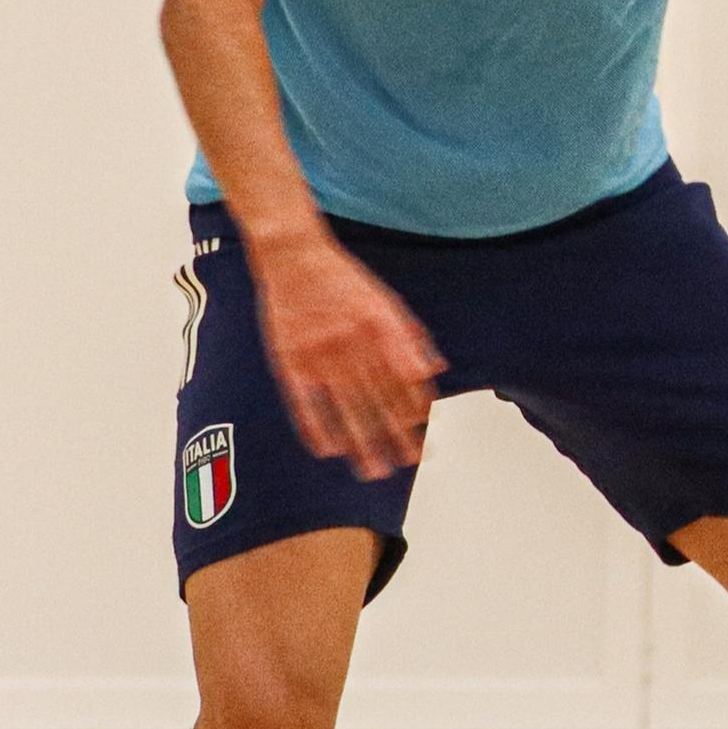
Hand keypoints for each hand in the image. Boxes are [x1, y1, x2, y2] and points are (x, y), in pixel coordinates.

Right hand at [253, 229, 442, 480]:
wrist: (294, 257)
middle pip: (381, 402)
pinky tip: (329, 451)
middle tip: (410, 464)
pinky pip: (305, 405)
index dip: (417, 413)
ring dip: (362, 444)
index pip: (407, 382)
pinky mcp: (290, 362)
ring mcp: (321, 356)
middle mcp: (355, 346)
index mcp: (384, 329)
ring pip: (347, 411)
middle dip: (398, 437)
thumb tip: (437, 371)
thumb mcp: (387, 302)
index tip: (425, 437)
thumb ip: (412, 337)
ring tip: (375, 472)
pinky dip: (317, 429)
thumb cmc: (345, 281)